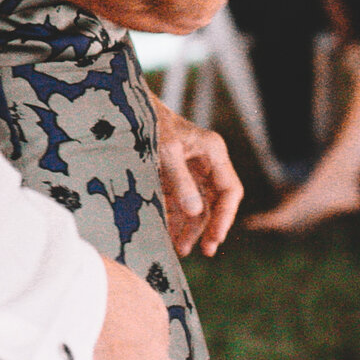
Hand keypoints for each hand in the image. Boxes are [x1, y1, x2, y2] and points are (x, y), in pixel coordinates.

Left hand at [150, 95, 241, 257]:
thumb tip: (196, 213)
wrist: (129, 108)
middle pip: (216, 202)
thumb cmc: (150, 123)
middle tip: (204, 251)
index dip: (226, 216)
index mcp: (213, 152)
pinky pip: (182, 203)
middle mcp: (207, 162)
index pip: (230, 190)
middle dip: (209, 227)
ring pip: (199, 206)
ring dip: (192, 228)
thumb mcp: (166, 151)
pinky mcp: (176, 176)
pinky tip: (170, 236)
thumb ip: (181, 180)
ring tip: (181, 249)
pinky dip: (177, 219)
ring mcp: (192, 170)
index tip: (216, 238)